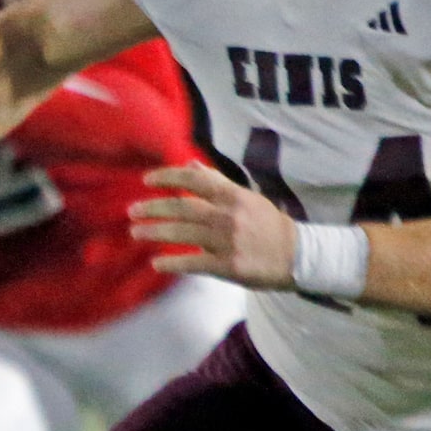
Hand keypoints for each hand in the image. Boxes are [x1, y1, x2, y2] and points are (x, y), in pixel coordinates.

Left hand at [127, 163, 297, 286]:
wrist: (298, 255)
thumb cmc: (268, 225)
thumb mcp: (247, 198)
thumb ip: (217, 183)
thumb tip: (191, 164)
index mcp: (234, 197)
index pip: (195, 180)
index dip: (168, 177)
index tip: (147, 179)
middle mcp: (228, 216)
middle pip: (183, 207)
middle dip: (154, 208)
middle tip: (132, 210)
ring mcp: (228, 241)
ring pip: (183, 233)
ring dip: (155, 232)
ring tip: (135, 232)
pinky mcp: (228, 265)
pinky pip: (194, 263)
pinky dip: (173, 263)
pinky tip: (156, 263)